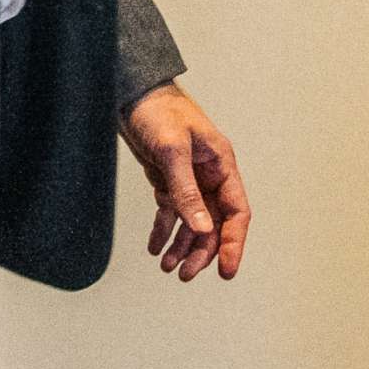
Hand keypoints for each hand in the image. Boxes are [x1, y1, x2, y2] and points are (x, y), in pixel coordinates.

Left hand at [120, 82, 250, 281]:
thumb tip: (201, 229)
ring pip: (193, 222)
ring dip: (183, 246)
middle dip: (202, 251)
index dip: (234, 243)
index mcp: (221, 164)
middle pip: (214, 223)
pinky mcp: (169, 179)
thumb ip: (187, 191)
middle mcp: (209, 174)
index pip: (237, 211)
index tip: (226, 270)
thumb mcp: (172, 152)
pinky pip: (173, 212)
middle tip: (186, 275)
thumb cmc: (158, 111)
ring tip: (167, 267)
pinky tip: (155, 249)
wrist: (132, 93)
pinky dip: (165, 232)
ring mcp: (190, 178)